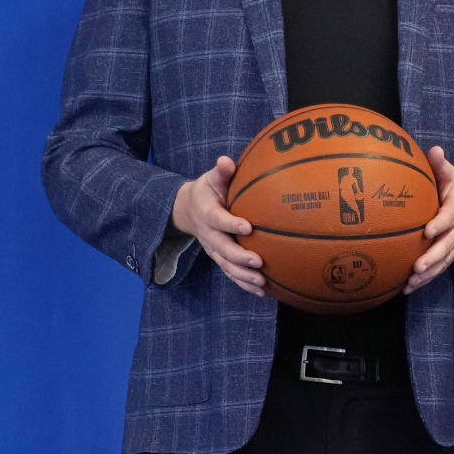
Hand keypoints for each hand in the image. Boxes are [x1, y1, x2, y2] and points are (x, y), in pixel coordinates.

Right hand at [170, 156, 264, 296]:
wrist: (190, 210)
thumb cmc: (209, 190)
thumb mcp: (212, 178)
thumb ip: (221, 172)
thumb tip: (225, 161)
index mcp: (208, 213)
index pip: (218, 219)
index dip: (231, 224)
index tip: (248, 227)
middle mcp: (209, 234)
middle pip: (222, 249)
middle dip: (240, 257)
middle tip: (258, 262)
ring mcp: (214, 249)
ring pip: (227, 266)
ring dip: (244, 276)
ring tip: (262, 283)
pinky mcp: (220, 258)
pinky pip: (231, 274)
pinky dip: (245, 284)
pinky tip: (263, 292)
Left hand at [405, 147, 453, 293]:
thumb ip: (441, 165)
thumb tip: (432, 149)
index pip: (449, 217)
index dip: (440, 225)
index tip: (427, 232)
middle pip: (447, 246)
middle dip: (432, 258)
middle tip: (417, 268)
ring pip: (444, 261)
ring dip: (428, 274)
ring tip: (410, 284)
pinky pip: (441, 267)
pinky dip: (427, 278)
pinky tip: (410, 288)